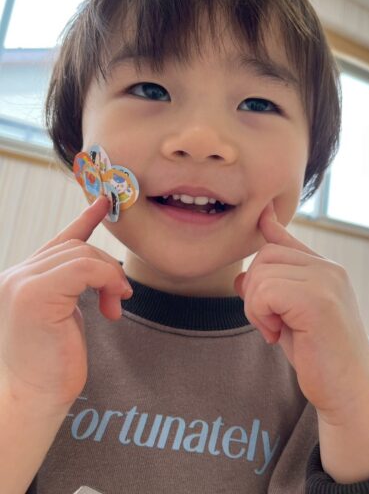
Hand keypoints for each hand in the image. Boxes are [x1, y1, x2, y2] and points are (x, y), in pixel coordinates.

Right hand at [0, 196, 131, 411]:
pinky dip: (107, 280)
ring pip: (83, 255)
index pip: (59, 241)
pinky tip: (113, 303)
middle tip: (119, 298)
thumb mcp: (66, 314)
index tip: (103, 203)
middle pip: (77, 247)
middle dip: (107, 270)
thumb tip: (100, 266)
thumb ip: (74, 285)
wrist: (34, 399)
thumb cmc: (53, 363)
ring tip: (115, 304)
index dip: (85, 220)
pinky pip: (84, 268)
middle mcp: (17, 275)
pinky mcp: (34, 294)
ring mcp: (21, 282)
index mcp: (23, 278)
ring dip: (109, 277)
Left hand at [234, 201, 368, 424]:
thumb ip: (273, 291)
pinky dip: (260, 316)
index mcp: (326, 270)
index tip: (262, 213)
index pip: (287, 240)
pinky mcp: (317, 299)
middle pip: (265, 255)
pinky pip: (264, 292)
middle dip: (256, 291)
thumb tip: (241, 276)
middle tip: (272, 324)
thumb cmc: (318, 356)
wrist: (349, 394)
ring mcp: (326, 281)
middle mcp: (330, 269)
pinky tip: (278, 336)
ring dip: (257, 308)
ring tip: (278, 331)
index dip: (269, 227)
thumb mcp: (291, 317)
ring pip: (262, 274)